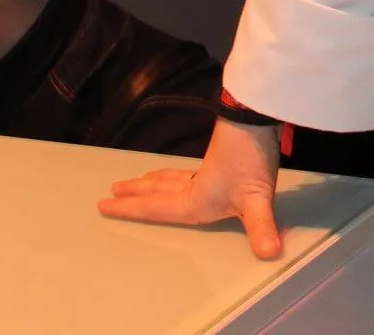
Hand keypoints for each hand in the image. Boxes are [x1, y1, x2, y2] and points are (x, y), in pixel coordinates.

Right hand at [97, 116, 284, 258]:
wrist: (254, 118)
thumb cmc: (249, 160)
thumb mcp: (256, 199)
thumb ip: (261, 228)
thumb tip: (270, 254)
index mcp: (195, 201)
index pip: (154, 208)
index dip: (129, 209)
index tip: (104, 205)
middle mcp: (195, 186)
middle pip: (158, 190)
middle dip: (135, 193)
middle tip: (114, 190)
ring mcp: (207, 170)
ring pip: (171, 177)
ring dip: (153, 181)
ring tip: (139, 180)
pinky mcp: (219, 157)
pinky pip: (187, 170)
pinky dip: (175, 173)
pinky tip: (184, 173)